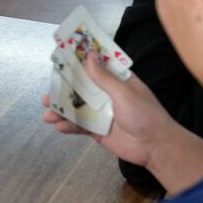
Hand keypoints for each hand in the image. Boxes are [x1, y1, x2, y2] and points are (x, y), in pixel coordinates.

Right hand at [41, 51, 173, 169]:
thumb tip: (89, 55)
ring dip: (62, 110)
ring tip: (47, 114)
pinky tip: (59, 126)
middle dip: (63, 90)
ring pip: (77, 108)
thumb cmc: (145, 114)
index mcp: (117, 80)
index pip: (96, 66)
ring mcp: (101, 113)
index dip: (79, 62)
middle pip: (81, 88)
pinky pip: (80, 126)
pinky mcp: (97, 130)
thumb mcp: (124, 92)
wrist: (155, 147)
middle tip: (48, 92)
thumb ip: (104, 77)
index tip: (61, 57)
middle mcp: (107, 94)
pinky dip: (68, 126)